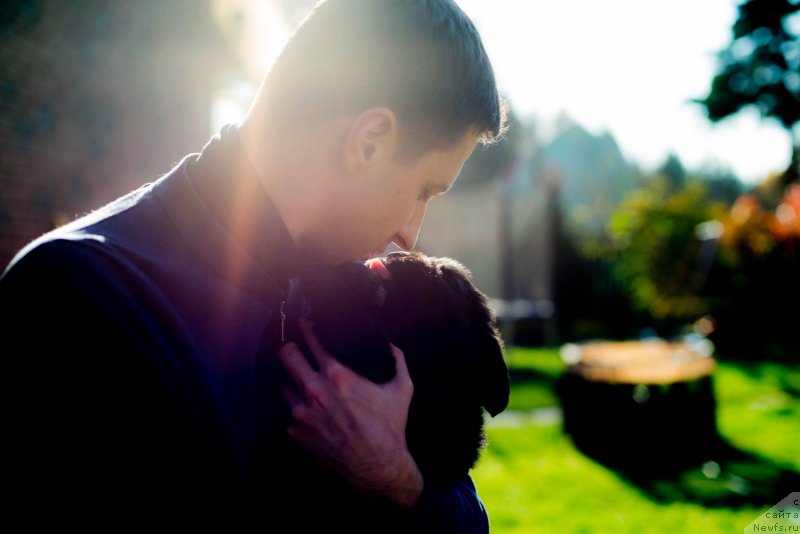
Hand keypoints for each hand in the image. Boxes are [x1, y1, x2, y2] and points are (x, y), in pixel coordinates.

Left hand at [278, 319, 423, 507]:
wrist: (378, 469)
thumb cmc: (390, 428)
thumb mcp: (402, 389)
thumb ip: (398, 360)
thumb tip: (391, 344)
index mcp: (338, 375)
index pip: (311, 340)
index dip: (308, 329)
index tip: (307, 325)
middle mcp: (314, 391)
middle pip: (286, 355)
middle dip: (291, 350)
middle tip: (297, 350)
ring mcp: (301, 413)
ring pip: (283, 384)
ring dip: (292, 381)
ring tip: (303, 383)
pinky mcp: (295, 433)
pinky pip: (288, 411)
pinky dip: (296, 407)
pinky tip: (309, 408)